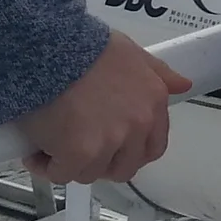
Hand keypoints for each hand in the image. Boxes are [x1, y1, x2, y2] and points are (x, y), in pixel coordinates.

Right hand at [17, 31, 193, 185]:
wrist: (52, 47)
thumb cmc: (86, 47)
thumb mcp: (132, 52)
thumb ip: (159, 72)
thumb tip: (183, 84)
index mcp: (154, 102)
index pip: (153, 147)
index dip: (129, 151)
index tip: (110, 146)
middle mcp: (138, 125)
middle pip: (123, 167)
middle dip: (101, 161)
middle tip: (78, 145)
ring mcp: (110, 141)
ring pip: (90, 172)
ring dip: (71, 163)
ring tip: (54, 140)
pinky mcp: (79, 153)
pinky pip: (62, 174)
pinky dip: (46, 165)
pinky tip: (37, 149)